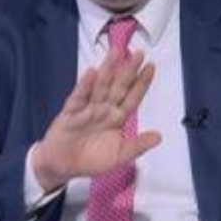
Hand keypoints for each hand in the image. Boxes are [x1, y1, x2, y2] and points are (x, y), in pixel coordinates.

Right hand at [32, 48, 160, 191]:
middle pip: (118, 86)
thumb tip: (159, 136)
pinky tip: (92, 73)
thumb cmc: (91, 159)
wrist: (61, 167)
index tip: (151, 67)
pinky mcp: (70, 113)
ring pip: (100, 86)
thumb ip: (137, 145)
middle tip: (139, 53)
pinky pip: (79, 98)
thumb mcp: (119, 156)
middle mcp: (104, 109)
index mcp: (117, 117)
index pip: (132, 97)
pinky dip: (84, 85)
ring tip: (116, 52)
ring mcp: (87, 108)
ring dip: (108, 69)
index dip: (141, 83)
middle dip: (128, 70)